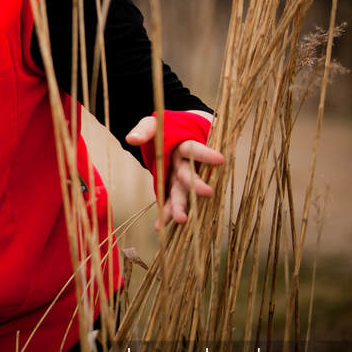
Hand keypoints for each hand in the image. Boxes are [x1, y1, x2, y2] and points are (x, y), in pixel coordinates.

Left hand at [126, 112, 223, 227]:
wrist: (177, 135)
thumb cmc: (167, 128)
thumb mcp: (155, 124)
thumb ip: (145, 130)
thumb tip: (131, 139)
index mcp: (184, 147)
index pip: (195, 150)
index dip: (206, 154)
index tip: (220, 159)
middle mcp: (186, 165)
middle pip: (190, 175)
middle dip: (196, 185)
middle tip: (207, 193)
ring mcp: (182, 178)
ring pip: (182, 192)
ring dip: (181, 206)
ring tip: (181, 220)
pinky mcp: (175, 188)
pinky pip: (170, 201)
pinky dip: (166, 213)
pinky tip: (159, 227)